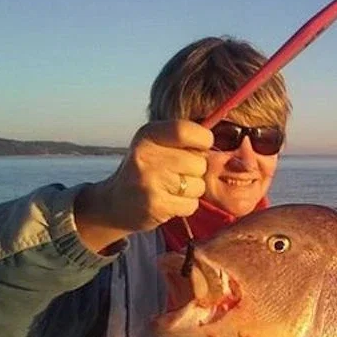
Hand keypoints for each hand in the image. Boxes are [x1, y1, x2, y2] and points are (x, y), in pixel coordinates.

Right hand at [75, 120, 212, 252]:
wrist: (116, 203)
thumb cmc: (147, 170)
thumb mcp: (157, 145)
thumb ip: (185, 141)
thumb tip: (220, 141)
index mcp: (149, 135)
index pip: (187, 131)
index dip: (203, 140)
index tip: (201, 147)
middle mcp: (147, 155)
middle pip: (199, 162)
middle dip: (196, 171)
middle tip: (177, 175)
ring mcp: (150, 181)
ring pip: (198, 185)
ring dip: (191, 191)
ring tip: (170, 189)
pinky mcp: (156, 205)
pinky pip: (191, 204)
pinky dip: (185, 206)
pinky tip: (168, 202)